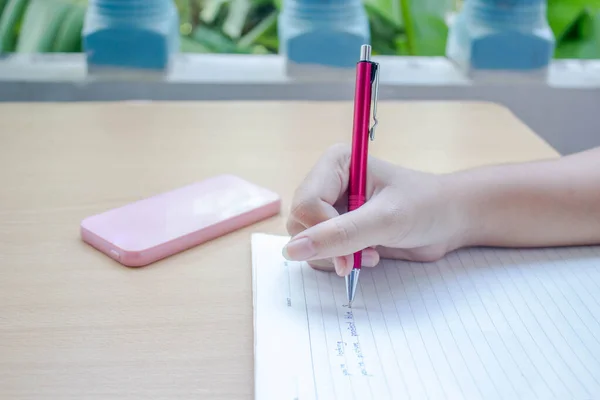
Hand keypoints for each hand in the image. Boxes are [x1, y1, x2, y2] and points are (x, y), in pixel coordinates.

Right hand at [283, 144, 468, 275]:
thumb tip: (292, 250)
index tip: (352, 255)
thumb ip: (340, 234)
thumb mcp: (385, 220)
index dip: (324, 233)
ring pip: (305, 242)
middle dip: (329, 247)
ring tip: (370, 253)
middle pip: (299, 224)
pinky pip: (319, 252)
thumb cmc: (426, 207)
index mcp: (335, 163)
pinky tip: (368, 255)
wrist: (451, 221)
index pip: (306, 204)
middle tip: (361, 257)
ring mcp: (330, 207)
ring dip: (336, 257)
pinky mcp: (337, 229)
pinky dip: (340, 262)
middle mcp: (327, 183)